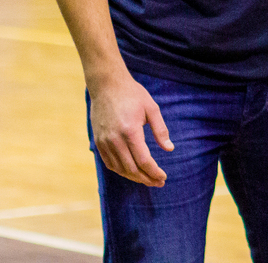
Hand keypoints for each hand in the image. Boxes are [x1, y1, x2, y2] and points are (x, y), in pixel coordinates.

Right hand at [89, 72, 172, 186]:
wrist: (107, 86)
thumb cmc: (133, 95)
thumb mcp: (152, 108)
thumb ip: (160, 130)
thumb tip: (170, 149)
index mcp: (130, 131)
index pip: (143, 160)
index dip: (154, 172)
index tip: (163, 177)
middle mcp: (114, 139)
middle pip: (131, 168)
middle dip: (146, 178)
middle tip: (158, 182)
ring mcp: (104, 142)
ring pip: (119, 168)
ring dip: (134, 177)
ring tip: (147, 179)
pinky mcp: (98, 142)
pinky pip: (109, 163)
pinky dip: (121, 171)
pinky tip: (131, 172)